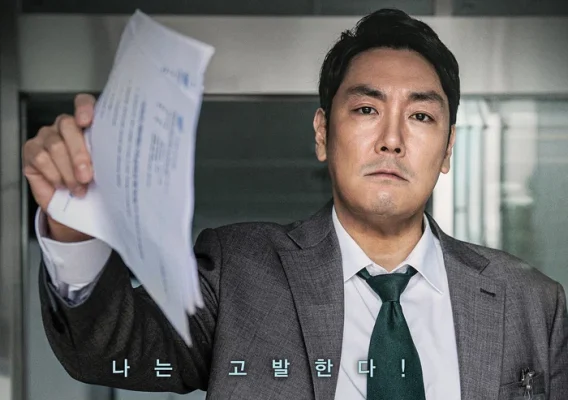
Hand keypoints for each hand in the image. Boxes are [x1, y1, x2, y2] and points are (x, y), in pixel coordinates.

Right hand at [22, 94, 95, 241]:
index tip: (87, 121)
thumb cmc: (93, 183)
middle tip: (87, 176)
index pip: (84, 103)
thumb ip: (107, 157)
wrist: (75, 204)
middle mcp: (65, 126)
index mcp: (86, 125)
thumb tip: (115, 158)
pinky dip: (54, 175)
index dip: (84, 108)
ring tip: (79, 187)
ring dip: (68, 171)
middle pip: (68, 125)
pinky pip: (41, 158)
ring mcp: (46, 136)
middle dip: (79, 153)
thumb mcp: (105, 169)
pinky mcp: (31, 150)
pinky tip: (62, 185)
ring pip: (55, 145)